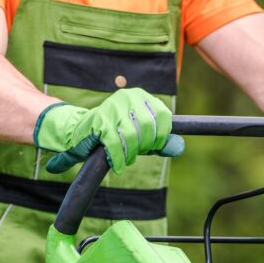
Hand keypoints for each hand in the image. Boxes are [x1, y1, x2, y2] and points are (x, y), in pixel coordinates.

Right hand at [34, 88, 184, 173]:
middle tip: (137, 153)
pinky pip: (115, 143)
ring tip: (127, 159)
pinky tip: (119, 166)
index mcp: (141, 96)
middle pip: (147, 126)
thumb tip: (180, 147)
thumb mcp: (143, 138)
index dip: (162, 135)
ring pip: (131, 135)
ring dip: (131, 153)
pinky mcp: (99, 121)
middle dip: (145, 145)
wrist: (83, 133)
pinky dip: (119, 158)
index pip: (163, 115)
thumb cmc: (118, 135)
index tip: (155, 146)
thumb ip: (162, 143)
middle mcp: (127, 97)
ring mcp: (112, 107)